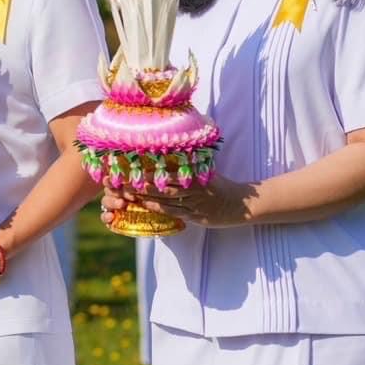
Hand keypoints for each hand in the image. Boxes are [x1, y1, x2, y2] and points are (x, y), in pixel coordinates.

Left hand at [100, 177, 254, 228]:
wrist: (241, 204)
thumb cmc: (220, 184)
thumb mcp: (207, 171)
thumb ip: (190, 163)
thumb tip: (172, 147)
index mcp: (196, 176)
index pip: (169, 173)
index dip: (150, 173)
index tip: (133, 169)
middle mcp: (194, 190)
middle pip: (163, 188)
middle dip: (142, 186)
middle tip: (123, 182)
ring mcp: (195, 205)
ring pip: (166, 202)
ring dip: (146, 199)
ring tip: (129, 195)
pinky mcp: (196, 217)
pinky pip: (175, 213)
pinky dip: (159, 209)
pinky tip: (146, 206)